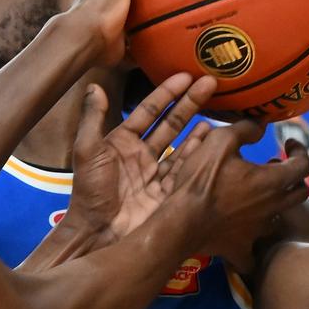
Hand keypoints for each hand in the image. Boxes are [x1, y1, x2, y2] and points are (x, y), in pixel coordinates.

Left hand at [59, 72, 216, 246]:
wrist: (99, 232)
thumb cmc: (89, 191)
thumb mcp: (87, 150)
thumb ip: (93, 118)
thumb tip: (93, 85)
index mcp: (122, 141)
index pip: (148, 111)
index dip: (166, 93)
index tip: (185, 76)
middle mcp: (143, 154)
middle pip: (171, 123)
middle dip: (190, 102)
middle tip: (211, 82)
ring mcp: (158, 173)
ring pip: (184, 142)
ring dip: (200, 124)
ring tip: (220, 104)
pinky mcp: (170, 191)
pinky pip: (189, 167)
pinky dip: (202, 151)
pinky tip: (215, 135)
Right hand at [171, 121, 308, 266]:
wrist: (182, 221)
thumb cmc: (201, 180)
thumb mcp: (219, 142)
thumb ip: (244, 129)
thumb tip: (261, 125)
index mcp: (271, 181)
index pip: (302, 165)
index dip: (300, 151)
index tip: (289, 143)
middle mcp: (272, 207)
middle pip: (300, 193)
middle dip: (293, 178)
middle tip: (275, 167)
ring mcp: (258, 230)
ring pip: (279, 218)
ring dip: (275, 204)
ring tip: (258, 196)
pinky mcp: (242, 247)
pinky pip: (254, 251)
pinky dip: (253, 243)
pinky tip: (244, 237)